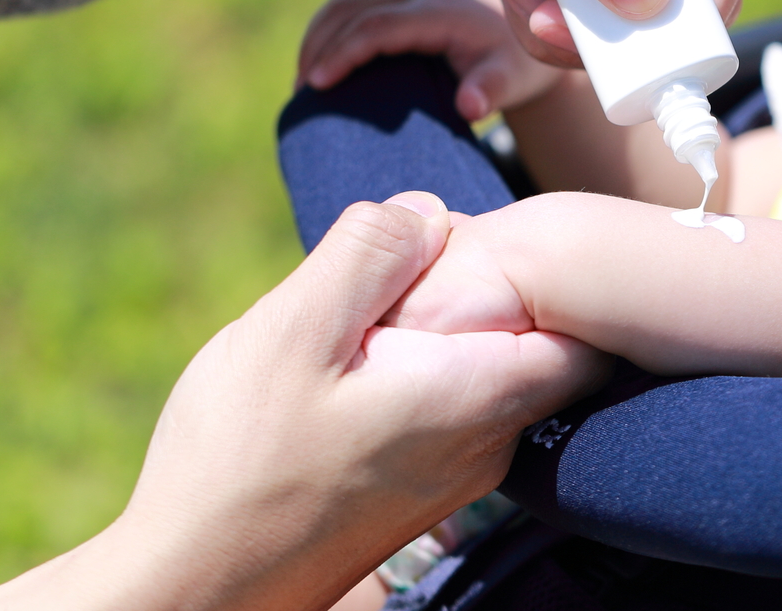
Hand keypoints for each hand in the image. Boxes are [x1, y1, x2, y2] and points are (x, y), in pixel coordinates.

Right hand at [0, 194, 606, 610]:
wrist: (191, 588)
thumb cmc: (236, 464)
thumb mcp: (292, 330)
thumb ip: (370, 254)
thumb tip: (430, 208)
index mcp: (478, 398)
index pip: (590, 329)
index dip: (554, 266)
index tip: (492, 236)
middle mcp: (488, 447)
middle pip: (540, 341)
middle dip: (499, 287)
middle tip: (421, 254)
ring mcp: (456, 477)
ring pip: (491, 372)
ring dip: (452, 328)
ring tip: (377, 305)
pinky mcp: (417, 493)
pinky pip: (453, 408)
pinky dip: (426, 369)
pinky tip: (358, 359)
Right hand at [297, 0, 560, 120]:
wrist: (527, 32)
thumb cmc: (518, 62)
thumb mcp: (514, 80)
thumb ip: (492, 90)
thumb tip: (468, 106)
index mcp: (441, 11)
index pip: (379, 24)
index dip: (344, 52)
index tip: (316, 84)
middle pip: (350, 7)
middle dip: (318, 47)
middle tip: (301, 93)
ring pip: (344, 3)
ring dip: (316, 38)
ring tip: (303, 84)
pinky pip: (351, 6)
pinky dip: (327, 33)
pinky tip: (319, 67)